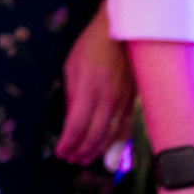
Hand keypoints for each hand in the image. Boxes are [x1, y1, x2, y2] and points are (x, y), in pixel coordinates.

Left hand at [57, 3, 133, 163]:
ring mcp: (123, 103)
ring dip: (96, 152)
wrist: (122, 33)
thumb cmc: (91, 46)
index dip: (67, 143)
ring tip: (84, 158)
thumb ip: (72, 96)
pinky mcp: (133, 103)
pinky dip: (115, 145)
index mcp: (89, 90)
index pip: (76, 126)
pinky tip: (107, 151)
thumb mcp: (72, 67)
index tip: (59, 152)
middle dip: (80, 151)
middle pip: (94, 136)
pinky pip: (125, 130)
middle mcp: (108, 101)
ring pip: (111, 137)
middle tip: (70, 159)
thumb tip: (69, 121)